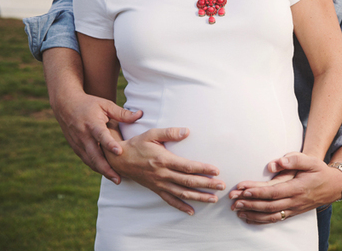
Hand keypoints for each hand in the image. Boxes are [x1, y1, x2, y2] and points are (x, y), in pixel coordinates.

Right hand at [51, 90, 141, 183]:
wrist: (65, 105)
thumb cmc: (89, 104)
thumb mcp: (106, 104)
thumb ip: (122, 113)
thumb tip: (140, 115)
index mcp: (92, 123)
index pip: (101, 135)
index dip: (110, 144)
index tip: (119, 152)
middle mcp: (84, 135)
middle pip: (95, 155)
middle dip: (106, 168)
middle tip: (119, 179)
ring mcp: (78, 143)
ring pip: (90, 161)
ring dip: (102, 171)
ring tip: (116, 179)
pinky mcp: (76, 147)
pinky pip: (87, 160)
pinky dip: (96, 167)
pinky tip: (107, 173)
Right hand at [107, 127, 224, 215]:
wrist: (119, 159)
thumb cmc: (137, 145)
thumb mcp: (152, 134)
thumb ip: (170, 132)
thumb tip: (187, 131)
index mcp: (163, 160)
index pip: (187, 166)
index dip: (203, 169)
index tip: (216, 171)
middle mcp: (162, 174)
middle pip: (188, 182)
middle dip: (206, 185)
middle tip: (222, 186)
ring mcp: (159, 184)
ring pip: (181, 193)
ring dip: (198, 197)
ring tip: (213, 199)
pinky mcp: (155, 189)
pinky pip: (169, 200)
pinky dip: (181, 207)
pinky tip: (192, 211)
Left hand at [229, 152, 341, 223]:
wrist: (333, 186)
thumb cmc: (320, 171)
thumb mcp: (311, 161)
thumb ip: (295, 159)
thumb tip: (278, 162)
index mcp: (298, 188)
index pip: (274, 192)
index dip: (258, 192)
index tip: (244, 190)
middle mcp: (294, 201)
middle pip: (269, 205)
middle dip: (250, 204)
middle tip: (234, 201)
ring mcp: (293, 209)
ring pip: (270, 215)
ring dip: (252, 214)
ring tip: (237, 210)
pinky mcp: (292, 213)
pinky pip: (274, 220)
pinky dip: (260, 221)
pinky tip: (248, 218)